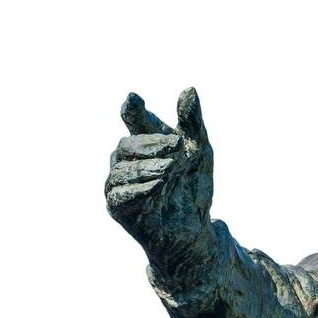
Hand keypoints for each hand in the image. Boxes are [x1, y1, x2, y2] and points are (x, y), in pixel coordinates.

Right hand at [106, 87, 214, 275]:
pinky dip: (138, 188)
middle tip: (179, 146)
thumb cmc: (194, 187)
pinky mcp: (117, 207)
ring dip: (148, 166)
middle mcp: (126, 160)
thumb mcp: (200, 152)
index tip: (134, 100)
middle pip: (128, 144)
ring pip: (122, 169)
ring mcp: (118, 184)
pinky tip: (157, 185)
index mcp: (145, 142)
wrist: (194, 228)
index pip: (134, 120)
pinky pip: (119, 194)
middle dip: (152, 143)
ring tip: (172, 169)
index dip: (133, 110)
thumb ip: (193, 123)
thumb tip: (189, 89)